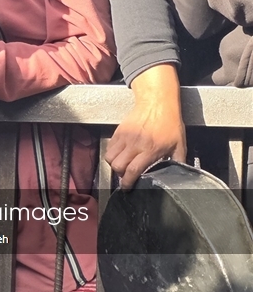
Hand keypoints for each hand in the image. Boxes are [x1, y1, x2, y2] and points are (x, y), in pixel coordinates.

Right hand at [105, 65, 185, 189]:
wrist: (157, 102)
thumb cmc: (170, 122)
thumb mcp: (179, 143)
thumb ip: (178, 160)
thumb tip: (180, 174)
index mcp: (151, 150)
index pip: (133, 171)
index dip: (128, 183)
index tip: (128, 188)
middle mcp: (135, 145)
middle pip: (118, 167)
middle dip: (121, 175)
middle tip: (127, 176)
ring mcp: (125, 138)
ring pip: (110, 158)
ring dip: (115, 165)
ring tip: (123, 165)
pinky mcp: (118, 132)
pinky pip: (109, 148)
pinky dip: (112, 154)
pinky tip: (121, 155)